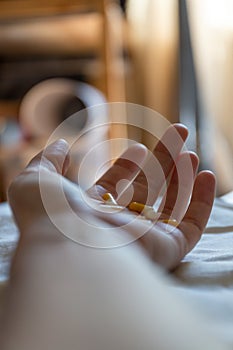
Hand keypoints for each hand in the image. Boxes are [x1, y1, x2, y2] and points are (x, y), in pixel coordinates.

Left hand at [8, 124, 215, 269]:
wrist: (71, 252)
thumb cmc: (51, 216)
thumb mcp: (37, 181)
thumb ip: (47, 161)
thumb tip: (60, 146)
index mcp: (92, 211)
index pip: (117, 185)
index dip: (129, 166)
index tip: (139, 147)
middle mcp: (119, 225)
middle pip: (148, 188)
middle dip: (163, 160)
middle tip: (178, 134)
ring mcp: (143, 237)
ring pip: (171, 204)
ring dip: (183, 176)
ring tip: (191, 152)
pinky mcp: (166, 249)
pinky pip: (191, 225)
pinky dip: (201, 201)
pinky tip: (206, 176)